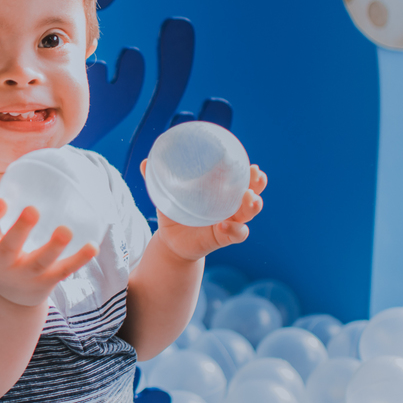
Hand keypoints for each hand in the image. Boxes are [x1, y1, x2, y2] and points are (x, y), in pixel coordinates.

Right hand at [0, 199, 97, 306]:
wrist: (10, 298)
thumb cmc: (6, 256)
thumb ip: (5, 216)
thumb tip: (26, 175)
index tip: (1, 200)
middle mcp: (4, 265)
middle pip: (10, 248)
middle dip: (21, 229)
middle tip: (32, 210)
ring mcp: (26, 276)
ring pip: (40, 262)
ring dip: (54, 246)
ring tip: (66, 230)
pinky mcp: (46, 283)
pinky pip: (64, 271)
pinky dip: (79, 259)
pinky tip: (92, 246)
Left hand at [140, 161, 267, 261]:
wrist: (171, 240)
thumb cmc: (175, 212)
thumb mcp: (168, 195)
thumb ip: (157, 179)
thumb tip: (145, 162)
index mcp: (221, 192)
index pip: (241, 179)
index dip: (250, 173)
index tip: (253, 165)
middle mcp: (230, 206)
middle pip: (252, 194)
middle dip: (258, 185)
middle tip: (257, 175)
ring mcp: (229, 222)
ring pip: (248, 215)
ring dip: (253, 206)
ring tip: (251, 198)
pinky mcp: (223, 238)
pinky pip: (235, 235)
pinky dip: (233, 230)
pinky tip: (223, 226)